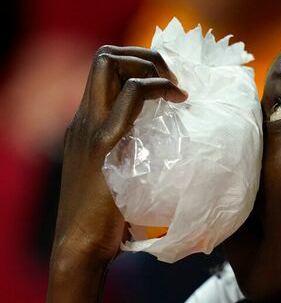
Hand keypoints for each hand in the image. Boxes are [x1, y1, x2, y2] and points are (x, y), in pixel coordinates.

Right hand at [52, 45, 186, 267]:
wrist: (79, 246)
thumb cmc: (103, 220)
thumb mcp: (115, 177)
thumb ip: (130, 158)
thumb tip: (166, 155)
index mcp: (87, 125)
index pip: (104, 71)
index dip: (138, 64)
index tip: (169, 81)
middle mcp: (85, 119)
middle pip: (104, 58)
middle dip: (145, 55)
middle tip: (175, 76)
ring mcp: (91, 128)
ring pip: (110, 66)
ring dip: (152, 66)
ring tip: (178, 86)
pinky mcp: (105, 144)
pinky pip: (130, 98)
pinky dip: (156, 89)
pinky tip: (178, 101)